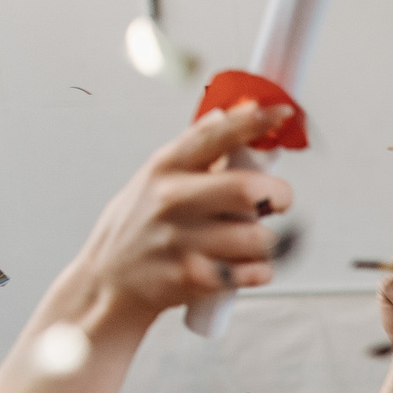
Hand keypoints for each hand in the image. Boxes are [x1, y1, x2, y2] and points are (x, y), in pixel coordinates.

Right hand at [70, 102, 297, 330]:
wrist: (108, 280)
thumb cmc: (142, 225)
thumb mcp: (157, 178)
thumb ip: (196, 152)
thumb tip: (228, 114)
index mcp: (166, 167)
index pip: (215, 134)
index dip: (254, 121)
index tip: (283, 112)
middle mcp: (172, 199)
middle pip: (248, 189)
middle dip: (279, 195)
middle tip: (277, 202)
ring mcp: (181, 239)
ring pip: (259, 237)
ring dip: (267, 242)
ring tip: (248, 242)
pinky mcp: (193, 277)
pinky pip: (255, 272)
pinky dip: (260, 270)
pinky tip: (242, 266)